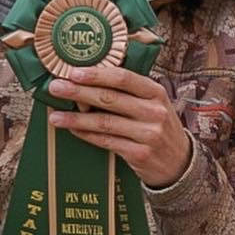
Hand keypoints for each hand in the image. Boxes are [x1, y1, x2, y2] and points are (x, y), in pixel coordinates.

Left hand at [46, 63, 191, 187]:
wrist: (179, 162)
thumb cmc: (159, 127)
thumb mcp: (153, 103)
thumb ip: (129, 92)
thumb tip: (88, 81)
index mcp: (155, 92)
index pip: (123, 78)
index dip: (97, 74)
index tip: (74, 72)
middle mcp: (153, 112)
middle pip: (110, 98)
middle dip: (78, 92)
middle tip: (56, 88)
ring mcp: (148, 134)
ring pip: (104, 123)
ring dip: (76, 119)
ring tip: (55, 116)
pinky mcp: (139, 154)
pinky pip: (106, 142)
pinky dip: (86, 135)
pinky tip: (73, 130)